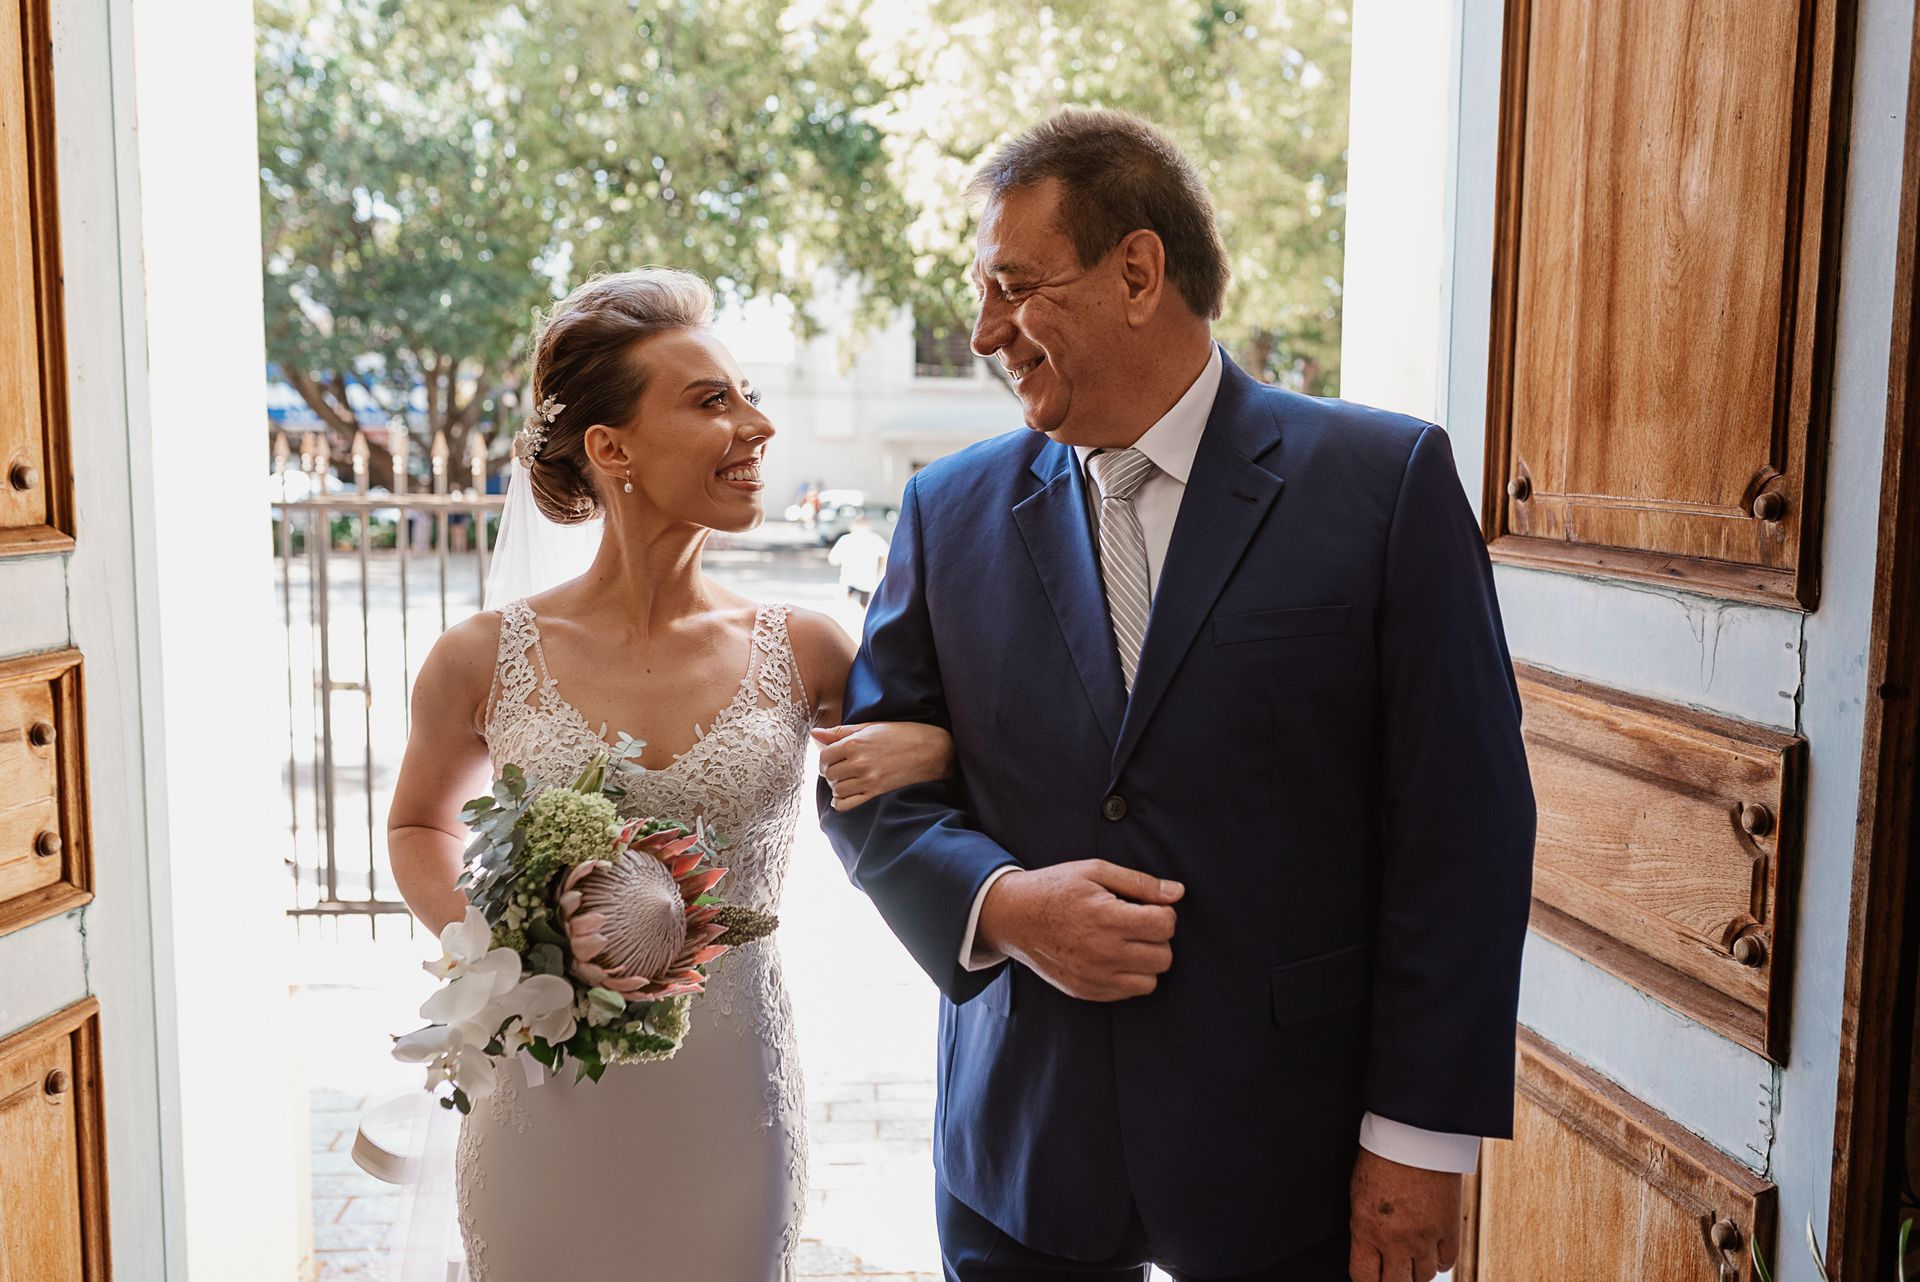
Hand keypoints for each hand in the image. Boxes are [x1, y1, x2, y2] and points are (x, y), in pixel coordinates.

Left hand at [812, 721, 954, 810]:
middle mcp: (859, 762)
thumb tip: (815, 732)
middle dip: (829, 772)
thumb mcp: (871, 726)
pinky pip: (848, 804)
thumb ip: (841, 731)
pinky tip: (842, 796)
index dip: (824, 758)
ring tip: (844, 780)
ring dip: (836, 786)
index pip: (824, 756)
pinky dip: (840, 802)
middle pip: (829, 774)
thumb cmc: (903, 734)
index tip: (831, 758)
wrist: (932, 750)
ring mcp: (868, 780)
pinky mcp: (876, 792)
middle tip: (838, 769)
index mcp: (855, 743)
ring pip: (837, 789)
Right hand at [975, 861, 1181, 1000]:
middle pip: (1163, 956)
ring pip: (1151, 981)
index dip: (1163, 913)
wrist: (1014, 917)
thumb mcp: (1095, 871)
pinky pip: (1128, 993)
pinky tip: (1112, 956)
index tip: (1146, 907)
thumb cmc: (1056, 888)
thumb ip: (1140, 882)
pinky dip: (1128, 976)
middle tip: (1136, 924)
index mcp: (1108, 918)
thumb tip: (1177, 892)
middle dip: (1156, 938)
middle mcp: (1103, 952)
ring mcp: (1094, 976)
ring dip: (1146, 961)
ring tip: (1126, 942)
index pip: (1166, 926)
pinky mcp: (1086, 991)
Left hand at [1347, 1149, 1461, 1281]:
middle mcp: (1395, 1239)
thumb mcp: (1359, 1195)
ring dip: (1417, 1271)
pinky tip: (1432, 1251)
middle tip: (1393, 1272)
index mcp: (1365, 1228)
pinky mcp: (1449, 1228)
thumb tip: (1370, 1252)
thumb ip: (1365, 1228)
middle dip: (1392, 1281)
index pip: (1364, 1277)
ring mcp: (1424, 1236)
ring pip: (1424, 1277)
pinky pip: (1447, 1262)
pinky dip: (1439, 1261)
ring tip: (1412, 1258)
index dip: (1367, 1281)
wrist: (1414, 1134)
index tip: (1371, 1277)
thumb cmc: (1381, 1158)